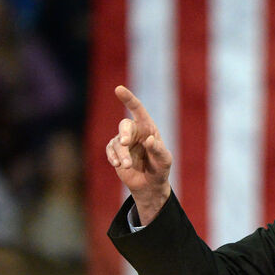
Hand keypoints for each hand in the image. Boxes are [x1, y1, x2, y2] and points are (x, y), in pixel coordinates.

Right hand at [105, 86, 172, 223]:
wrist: (150, 185)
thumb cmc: (160, 169)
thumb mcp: (164, 161)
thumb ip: (158, 150)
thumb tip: (149, 140)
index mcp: (148, 128)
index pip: (138, 110)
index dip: (128, 99)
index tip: (118, 89)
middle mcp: (135, 132)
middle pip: (125, 126)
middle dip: (125, 134)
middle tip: (125, 143)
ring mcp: (124, 142)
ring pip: (117, 143)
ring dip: (122, 154)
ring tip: (127, 166)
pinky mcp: (116, 152)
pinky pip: (110, 151)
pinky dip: (113, 157)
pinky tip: (117, 165)